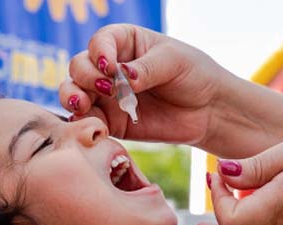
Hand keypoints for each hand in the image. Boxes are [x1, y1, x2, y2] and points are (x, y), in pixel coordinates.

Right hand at [60, 24, 234, 147]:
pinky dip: (84, 122)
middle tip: (107, 89)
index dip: (99, 53)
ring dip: (72, 97)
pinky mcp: (112, 122)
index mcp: (124, 42)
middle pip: (79, 66)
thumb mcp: (174, 61)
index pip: (99, 42)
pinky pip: (89, 121)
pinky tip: (93, 125)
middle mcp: (110, 67)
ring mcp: (108, 96)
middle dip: (86, 76)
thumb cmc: (194, 75)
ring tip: (83, 104)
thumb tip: (122, 76)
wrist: (209, 111)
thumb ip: (146, 69)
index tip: (109, 67)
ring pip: (74, 92)